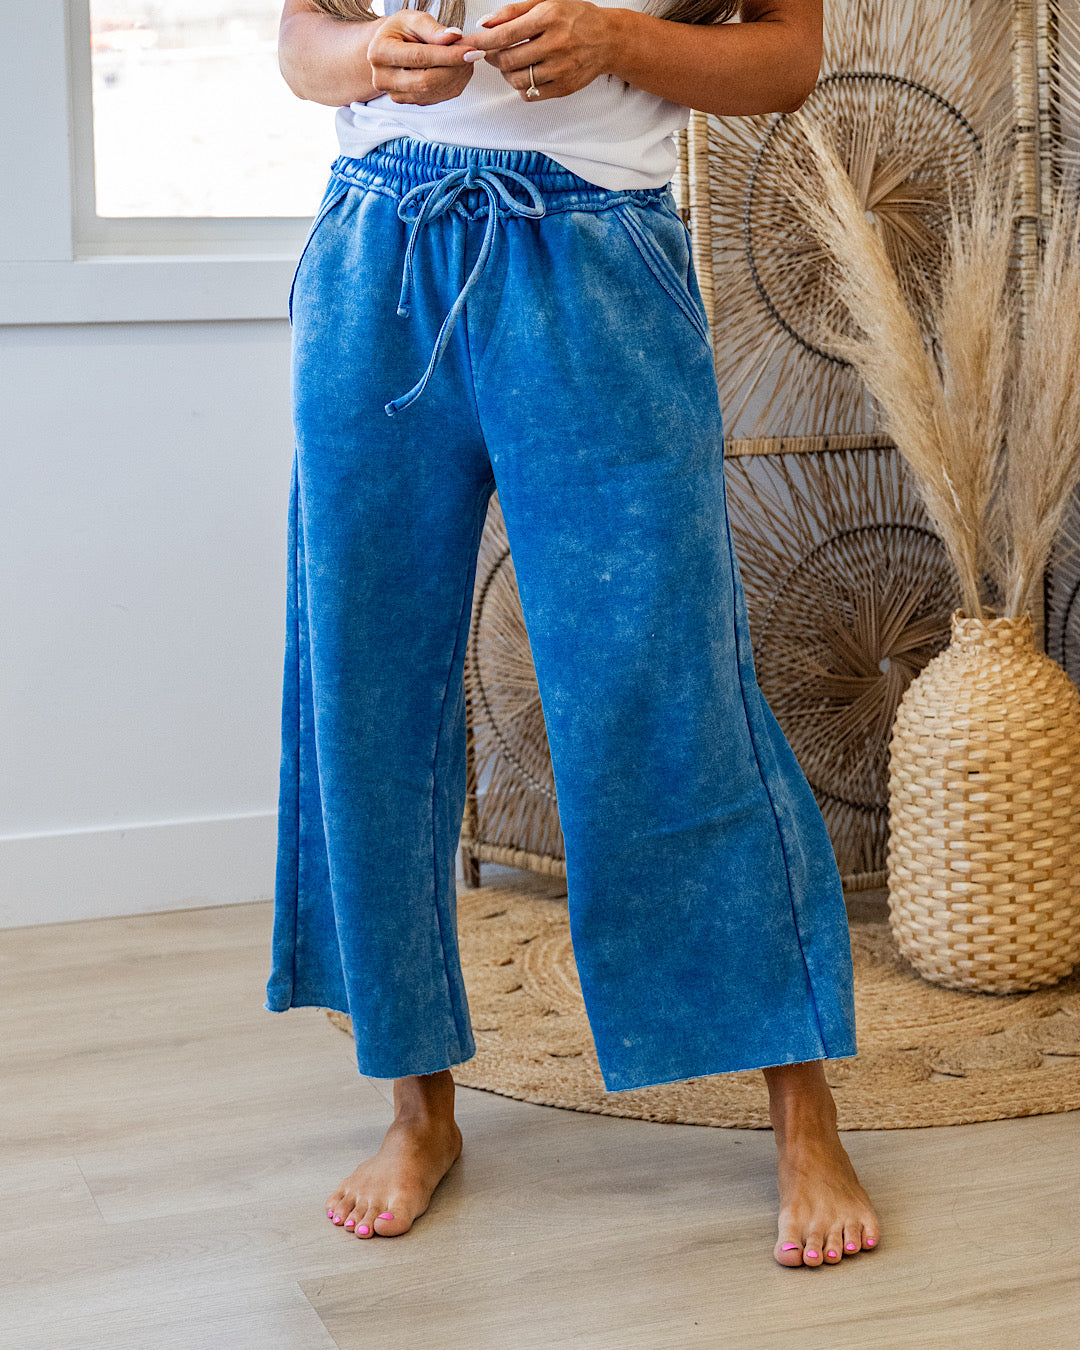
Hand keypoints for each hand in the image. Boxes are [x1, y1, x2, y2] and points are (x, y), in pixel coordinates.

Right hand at [366, 8, 480, 104]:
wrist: (391, 46)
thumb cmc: (401, 30)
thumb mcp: (414, 20)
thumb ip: (433, 29)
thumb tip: (454, 37)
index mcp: (379, 52)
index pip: (419, 58)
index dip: (448, 56)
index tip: (471, 50)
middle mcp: (383, 78)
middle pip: (426, 81)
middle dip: (455, 68)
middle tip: (473, 54)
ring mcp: (396, 94)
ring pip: (433, 92)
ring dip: (457, 77)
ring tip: (467, 59)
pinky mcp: (409, 101)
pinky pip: (436, 98)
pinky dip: (453, 84)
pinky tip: (459, 69)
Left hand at [463, 0, 615, 101]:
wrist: (607, 39)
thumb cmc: (574, 18)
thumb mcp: (545, 3)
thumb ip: (513, 12)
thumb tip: (484, 24)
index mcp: (549, 18)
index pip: (505, 34)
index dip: (483, 42)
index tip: (470, 44)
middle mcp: (556, 44)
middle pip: (508, 60)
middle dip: (493, 58)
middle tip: (492, 52)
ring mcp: (561, 69)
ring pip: (517, 80)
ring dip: (506, 73)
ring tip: (510, 62)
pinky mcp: (564, 88)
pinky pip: (530, 94)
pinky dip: (521, 86)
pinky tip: (526, 74)